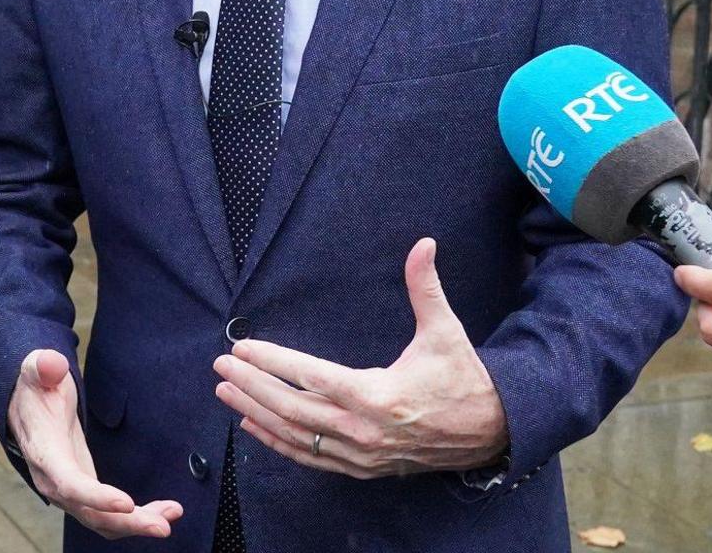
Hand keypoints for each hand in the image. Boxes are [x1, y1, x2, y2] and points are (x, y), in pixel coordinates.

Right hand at [7, 348, 182, 538]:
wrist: (25, 407)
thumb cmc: (35, 388)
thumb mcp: (36, 371)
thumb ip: (43, 367)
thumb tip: (51, 364)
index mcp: (44, 453)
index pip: (68, 483)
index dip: (96, 497)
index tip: (127, 503)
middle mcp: (54, 481)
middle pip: (90, 514)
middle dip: (127, 524)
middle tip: (163, 527)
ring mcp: (69, 492)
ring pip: (103, 521)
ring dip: (137, 524)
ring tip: (170, 518)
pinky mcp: (84, 493)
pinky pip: (109, 516)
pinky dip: (136, 518)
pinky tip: (163, 511)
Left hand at [214, 238, 508, 477]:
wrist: (492, 432)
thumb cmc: (463, 378)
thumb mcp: (445, 331)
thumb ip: (426, 288)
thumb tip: (424, 243)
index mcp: (377, 395)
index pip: (311, 377)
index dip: (273, 362)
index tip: (242, 348)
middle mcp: (363, 429)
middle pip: (292, 408)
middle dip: (251, 386)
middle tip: (219, 366)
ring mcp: (361, 454)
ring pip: (295, 435)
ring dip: (256, 413)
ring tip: (225, 392)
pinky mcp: (362, 468)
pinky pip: (310, 457)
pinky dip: (278, 443)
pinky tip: (253, 425)